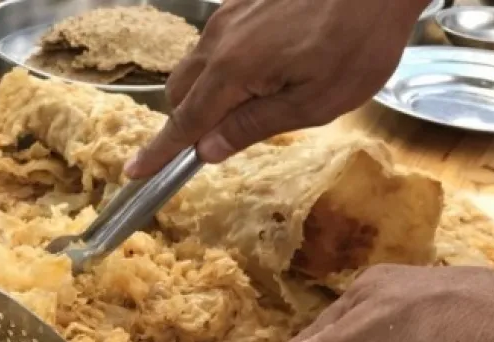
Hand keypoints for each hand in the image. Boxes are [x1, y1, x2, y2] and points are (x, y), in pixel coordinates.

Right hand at [124, 0, 427, 177]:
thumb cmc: (358, 42)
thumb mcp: (315, 104)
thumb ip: (254, 127)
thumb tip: (208, 150)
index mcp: (233, 71)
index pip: (184, 122)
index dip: (160, 152)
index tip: (135, 172)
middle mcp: (219, 41)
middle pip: (179, 93)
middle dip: (186, 123)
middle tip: (216, 144)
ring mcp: (228, 16)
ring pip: (196, 67)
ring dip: (208, 94)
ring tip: (258, 102)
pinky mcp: (242, 2)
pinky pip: (216, 44)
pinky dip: (224, 68)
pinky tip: (267, 69)